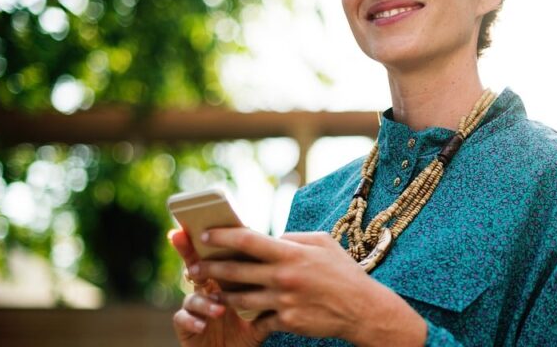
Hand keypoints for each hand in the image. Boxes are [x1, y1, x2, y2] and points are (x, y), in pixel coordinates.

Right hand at [169, 229, 263, 346]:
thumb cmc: (249, 333)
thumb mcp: (262, 312)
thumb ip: (270, 292)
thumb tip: (293, 269)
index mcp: (225, 283)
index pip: (219, 257)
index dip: (213, 240)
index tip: (209, 222)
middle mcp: (207, 291)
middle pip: (195, 266)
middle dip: (188, 251)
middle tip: (183, 236)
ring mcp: (195, 308)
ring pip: (191, 296)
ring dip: (203, 300)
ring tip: (219, 308)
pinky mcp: (187, 327)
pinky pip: (182, 319)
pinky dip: (192, 320)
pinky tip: (202, 325)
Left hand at [195, 229, 426, 346]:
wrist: (362, 308)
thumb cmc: (343, 272)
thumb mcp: (323, 243)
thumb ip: (294, 238)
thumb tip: (272, 237)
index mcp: (291, 253)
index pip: (247, 240)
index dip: (222, 236)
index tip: (205, 235)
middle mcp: (284, 276)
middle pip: (235, 270)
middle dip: (209, 268)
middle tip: (194, 267)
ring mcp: (283, 301)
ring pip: (240, 298)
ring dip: (221, 294)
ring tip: (210, 290)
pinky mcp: (287, 321)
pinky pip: (259, 319)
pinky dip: (251, 315)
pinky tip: (242, 312)